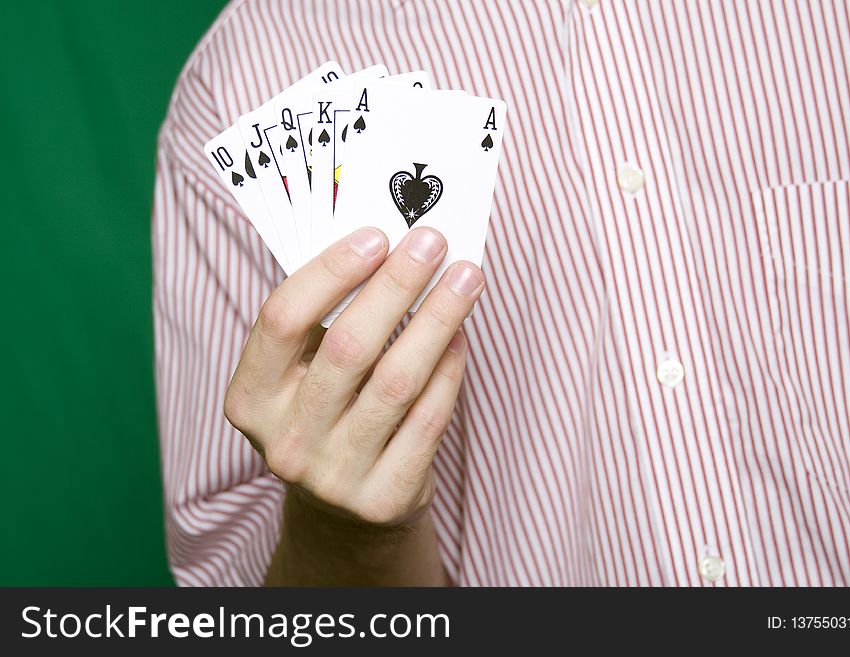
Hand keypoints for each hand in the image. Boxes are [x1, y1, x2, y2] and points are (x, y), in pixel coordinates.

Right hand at [224, 226, 484, 527]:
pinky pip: (427, 420)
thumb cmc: (325, 414)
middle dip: (396, 285)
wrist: (338, 509)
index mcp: (250, 399)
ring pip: (396, 382)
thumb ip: (326, 319)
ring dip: (437, 319)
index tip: (376, 235)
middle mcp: (286, 441)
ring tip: (465, 277)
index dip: (330, 272)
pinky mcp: (383, 497)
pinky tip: (461, 334)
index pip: (282, 320)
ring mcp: (334, 475)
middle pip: (347, 347)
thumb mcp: (302, 374)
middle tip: (432, 243)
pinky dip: (449, 370)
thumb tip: (385, 248)